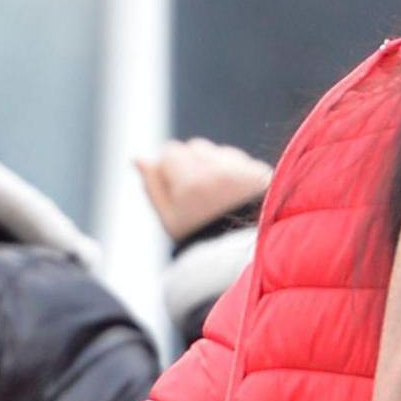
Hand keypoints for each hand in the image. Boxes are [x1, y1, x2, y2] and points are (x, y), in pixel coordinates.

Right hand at [135, 138, 272, 242]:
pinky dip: (236, 172)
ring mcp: (242, 171)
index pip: (171, 152)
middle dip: (192, 164)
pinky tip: (236, 195)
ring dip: (215, 165)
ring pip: (218, 151)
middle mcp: (217, 172)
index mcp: (190, 184)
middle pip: (195, 146)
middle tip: (198, 194)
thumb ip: (152, 186)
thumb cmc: (202, 240)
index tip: (177, 189)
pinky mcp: (261, 173)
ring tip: (218, 196)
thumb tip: (139, 158)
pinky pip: (241, 160)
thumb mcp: (170, 220)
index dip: (169, 170)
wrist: (246, 253)